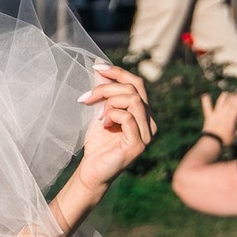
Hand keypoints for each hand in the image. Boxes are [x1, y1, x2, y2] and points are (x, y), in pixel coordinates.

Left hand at [69, 63, 155, 200]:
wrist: (92, 170)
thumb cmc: (97, 142)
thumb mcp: (99, 111)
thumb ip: (103, 91)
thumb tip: (100, 66)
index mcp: (143, 112)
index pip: (137, 83)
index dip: (118, 72)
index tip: (97, 68)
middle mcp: (150, 122)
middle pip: (135, 89)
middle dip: (107, 88)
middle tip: (87, 98)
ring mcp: (147, 134)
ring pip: (133, 100)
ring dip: (109, 103)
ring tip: (97, 115)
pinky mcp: (138, 144)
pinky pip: (128, 118)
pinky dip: (112, 116)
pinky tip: (103, 125)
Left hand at [200, 88, 236, 144]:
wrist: (213, 142)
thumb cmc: (225, 140)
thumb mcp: (234, 136)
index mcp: (232, 119)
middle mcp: (224, 114)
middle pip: (230, 103)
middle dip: (234, 97)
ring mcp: (216, 114)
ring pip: (220, 103)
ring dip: (223, 97)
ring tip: (226, 93)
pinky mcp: (209, 116)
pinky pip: (207, 107)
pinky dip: (206, 101)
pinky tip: (205, 95)